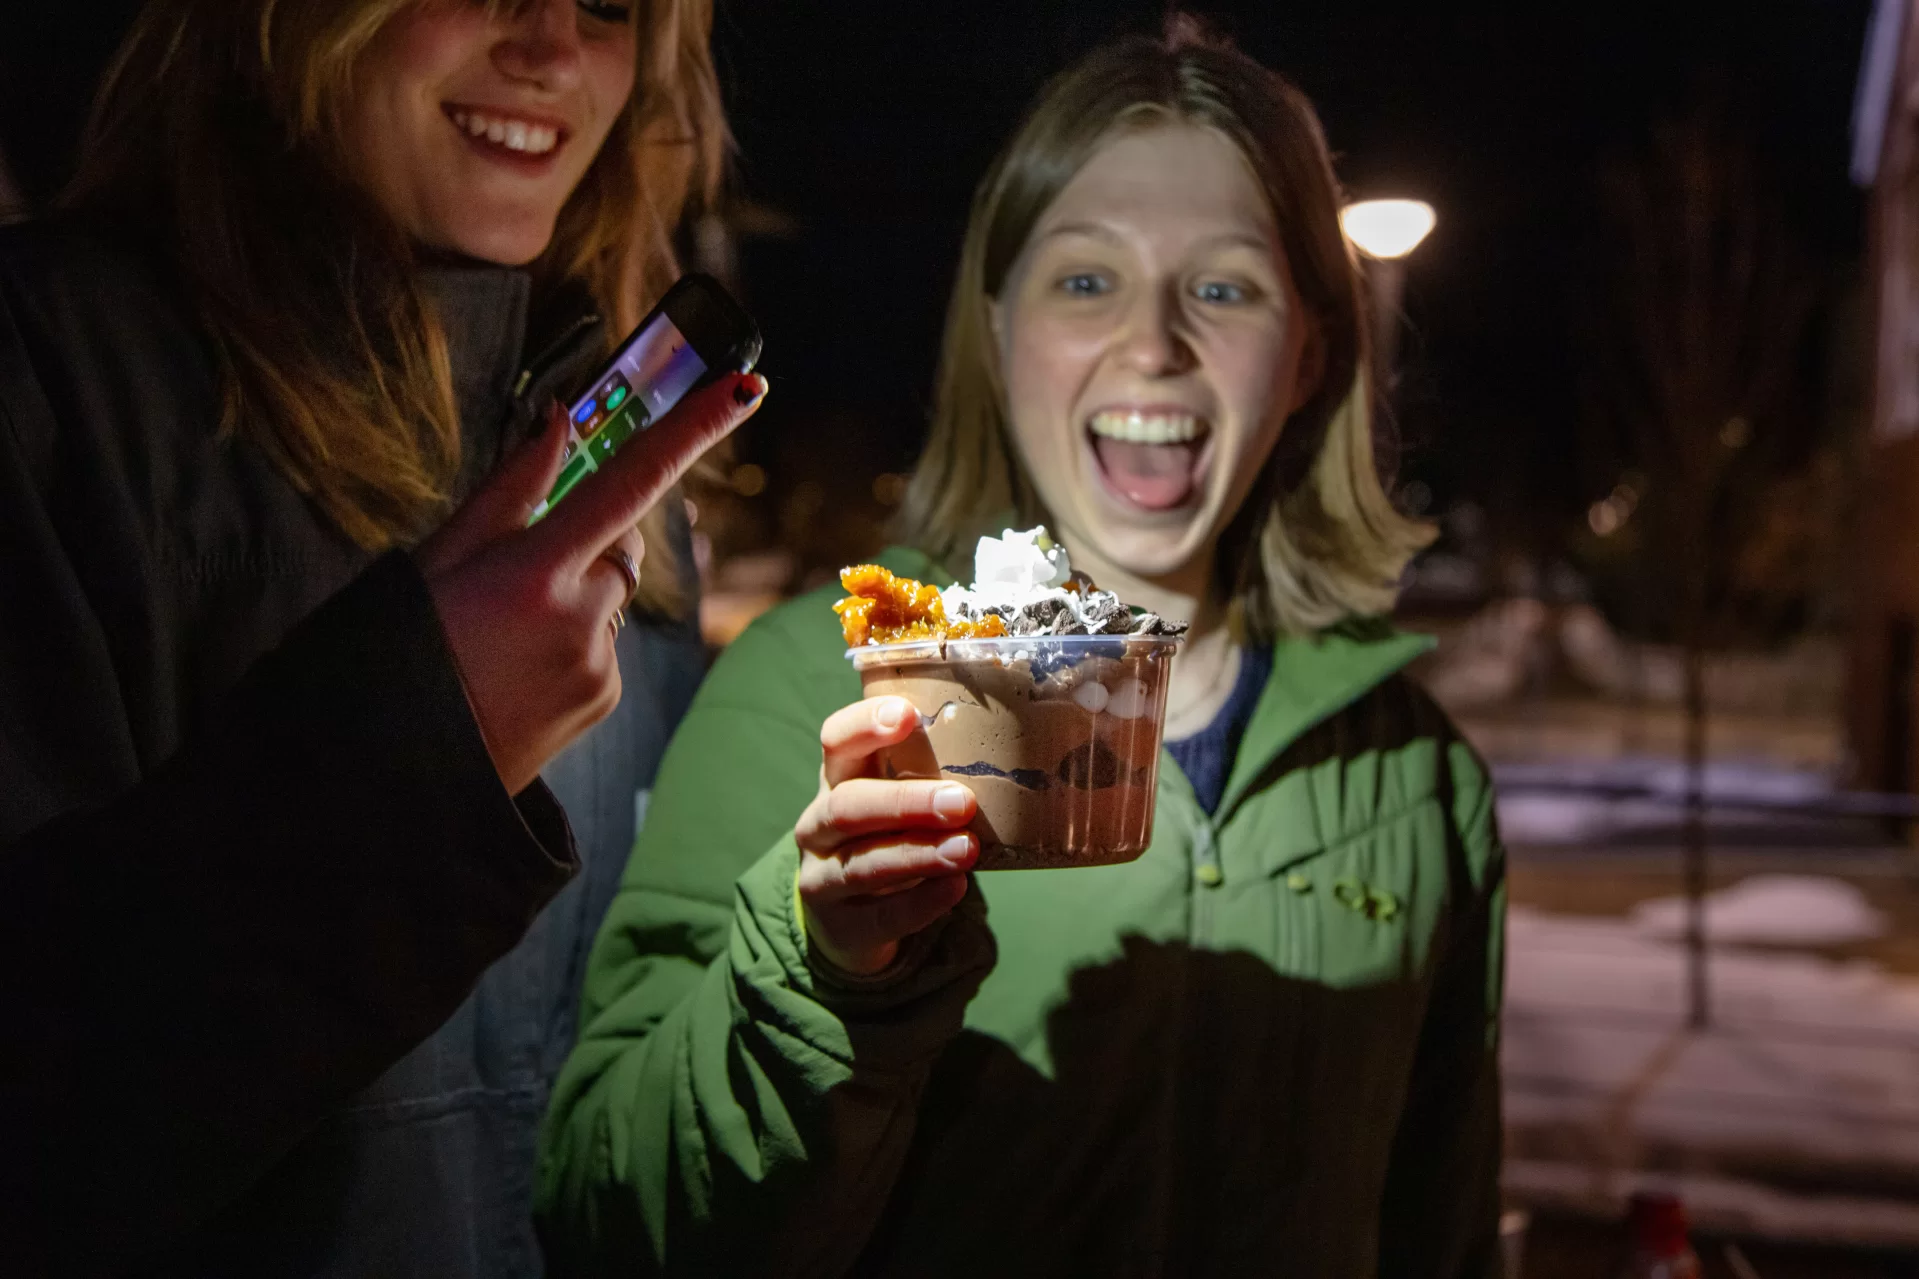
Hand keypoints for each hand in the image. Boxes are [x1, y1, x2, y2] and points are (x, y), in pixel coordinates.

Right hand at [417, 372, 765, 794]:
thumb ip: (511, 487)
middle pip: (620, 543)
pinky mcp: (606, 698)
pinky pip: (604, 644)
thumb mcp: (438, 557)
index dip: (692, 430)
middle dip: (584, 540)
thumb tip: (559, 421)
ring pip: (610, 597)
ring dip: (573, 598)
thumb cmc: (401, 648)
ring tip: (501, 637)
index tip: (743, 388)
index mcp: (534, 571)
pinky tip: (518, 669)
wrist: (396, 767)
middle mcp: (581, 618)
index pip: (631, 481)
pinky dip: (572, 643)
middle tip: (511, 575)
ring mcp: (599, 665)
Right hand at [795, 696, 979, 976]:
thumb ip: (937, 773)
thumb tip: (1023, 749)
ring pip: (862, 862)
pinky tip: (955, 888)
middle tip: (961, 801)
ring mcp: (823, 877)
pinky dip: (919, 903)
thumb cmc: (889, 838)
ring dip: (918, 853)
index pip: (836, 741)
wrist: (853, 919)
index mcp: (837, 779)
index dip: (864, 725)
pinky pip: (880, 915)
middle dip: (904, 801)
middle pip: (848, 805)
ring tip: (968, 849)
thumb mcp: (898, 798)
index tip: (907, 715)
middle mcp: (819, 824)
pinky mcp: (842, 926)